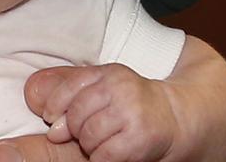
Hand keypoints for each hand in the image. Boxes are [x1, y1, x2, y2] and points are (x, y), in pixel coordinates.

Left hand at [37, 64, 175, 161]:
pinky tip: (110, 152)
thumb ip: (74, 98)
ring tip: (102, 142)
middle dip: (75, 130)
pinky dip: (101, 158)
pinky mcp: (140, 136)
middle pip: (76, 115)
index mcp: (107, 73)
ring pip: (89, 135)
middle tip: (86, 133)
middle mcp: (120, 88)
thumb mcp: (104, 89)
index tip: (51, 118)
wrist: (174, 116)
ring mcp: (131, 112)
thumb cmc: (131, 103)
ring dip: (90, 145)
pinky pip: (105, 154)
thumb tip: (54, 127)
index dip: (54, 105)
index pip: (69, 87)